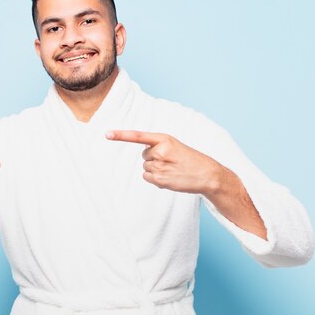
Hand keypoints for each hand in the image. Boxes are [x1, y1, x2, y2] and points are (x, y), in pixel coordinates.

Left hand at [106, 130, 221, 195]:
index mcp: (165, 139)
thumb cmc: (190, 159)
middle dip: (153, 158)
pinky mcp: (160, 180)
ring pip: (146, 167)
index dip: (121, 135)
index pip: (138, 136)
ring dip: (155, 169)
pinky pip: (147, 178)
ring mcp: (160, 167)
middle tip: (171, 161)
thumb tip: (145, 156)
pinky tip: (169, 177)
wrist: (208, 174)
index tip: (107, 134)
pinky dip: (155, 179)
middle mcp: (160, 151)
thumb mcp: (175, 146)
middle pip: (144, 155)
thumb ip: (158, 147)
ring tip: (172, 169)